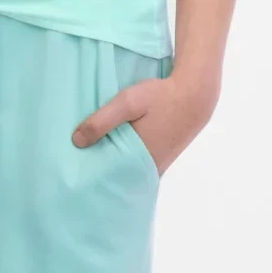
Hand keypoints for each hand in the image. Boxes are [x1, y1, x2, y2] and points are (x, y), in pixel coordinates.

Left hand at [71, 70, 219, 173]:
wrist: (196, 94)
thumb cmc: (161, 97)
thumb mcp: (128, 103)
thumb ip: (102, 121)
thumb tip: (76, 142)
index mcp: (140, 161)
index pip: (110, 178)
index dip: (93, 176)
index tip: (75, 172)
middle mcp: (150, 168)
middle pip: (119, 176)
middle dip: (101, 172)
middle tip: (78, 167)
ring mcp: (159, 164)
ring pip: (130, 170)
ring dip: (115, 165)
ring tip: (92, 158)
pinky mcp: (163, 156)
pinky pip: (140, 163)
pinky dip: (128, 159)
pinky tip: (115, 150)